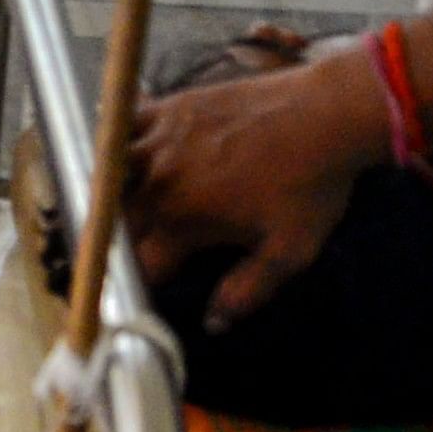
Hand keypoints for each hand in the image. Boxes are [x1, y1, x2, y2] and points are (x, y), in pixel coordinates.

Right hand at [126, 49, 385, 329]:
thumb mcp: (288, 252)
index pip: (139, 263)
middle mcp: (159, 182)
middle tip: (133, 246)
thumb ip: (247, 290)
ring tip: (117, 204)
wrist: (325, 117)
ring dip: (108, 192)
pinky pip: (123, 122)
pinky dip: (116, 137)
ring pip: (107, 171)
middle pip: (113, 219)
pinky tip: (124, 147)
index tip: (150, 284)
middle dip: (117, 240)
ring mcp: (158, 140)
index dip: (139, 280)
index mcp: (183, 222)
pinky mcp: (168, 107)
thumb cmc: (309, 188)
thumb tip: (214, 324)